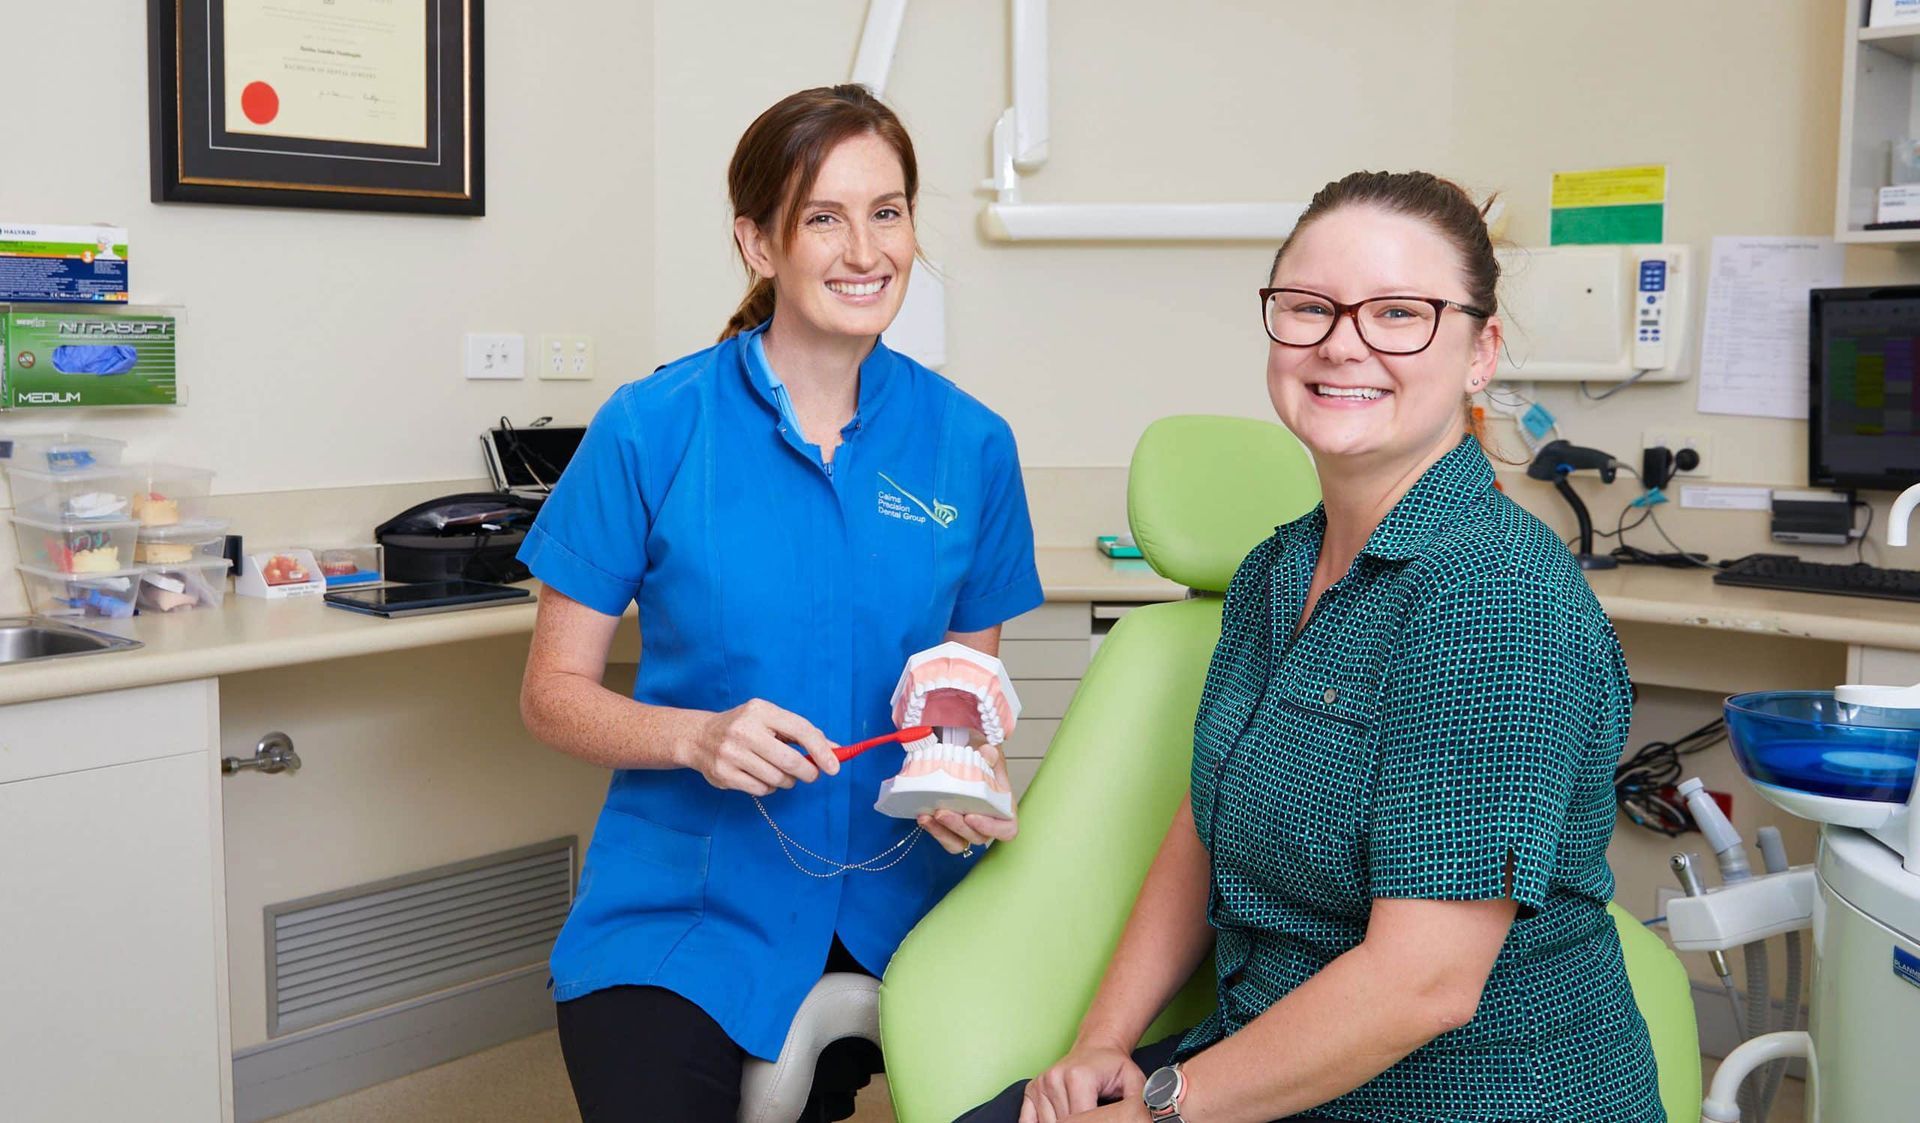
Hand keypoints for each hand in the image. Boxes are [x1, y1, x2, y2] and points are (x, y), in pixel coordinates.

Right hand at [680, 699, 837, 795]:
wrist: (699, 737)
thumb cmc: (744, 727)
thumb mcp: (770, 720)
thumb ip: (801, 733)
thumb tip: (835, 750)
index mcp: (760, 710)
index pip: (800, 730)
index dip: (821, 750)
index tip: (835, 767)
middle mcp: (744, 730)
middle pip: (790, 761)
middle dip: (807, 772)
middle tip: (811, 774)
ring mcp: (731, 754)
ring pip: (777, 779)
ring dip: (787, 781)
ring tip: (780, 772)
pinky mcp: (723, 774)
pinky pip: (761, 790)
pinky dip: (769, 787)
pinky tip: (762, 776)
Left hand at [918, 742, 1019, 854]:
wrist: (962, 755)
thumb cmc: (980, 756)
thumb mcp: (988, 749)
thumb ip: (991, 752)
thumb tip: (987, 753)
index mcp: (1003, 806)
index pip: (1006, 829)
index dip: (991, 828)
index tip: (971, 816)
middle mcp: (987, 821)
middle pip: (978, 837)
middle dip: (958, 826)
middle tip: (942, 812)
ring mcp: (968, 827)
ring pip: (958, 842)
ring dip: (942, 832)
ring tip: (928, 815)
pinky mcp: (950, 828)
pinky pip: (943, 837)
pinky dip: (933, 829)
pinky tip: (923, 815)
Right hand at [1018, 1042, 1143, 1122]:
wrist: (1096, 1047)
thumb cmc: (1113, 1066)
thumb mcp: (1133, 1080)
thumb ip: (1138, 1101)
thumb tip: (1143, 1118)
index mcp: (1078, 1077)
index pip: (1081, 1120)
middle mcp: (1054, 1078)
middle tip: (1094, 1119)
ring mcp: (1040, 1084)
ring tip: (1079, 1115)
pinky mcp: (1031, 1089)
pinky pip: (1028, 1121)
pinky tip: (1057, 1120)